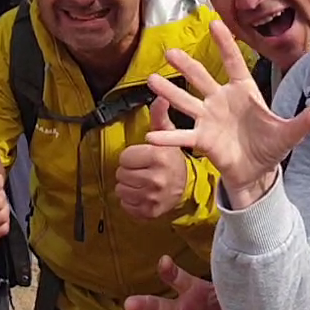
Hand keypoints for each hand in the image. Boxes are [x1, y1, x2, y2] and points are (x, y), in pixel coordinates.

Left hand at [115, 99, 189, 219]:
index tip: (142, 157)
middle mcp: (156, 178)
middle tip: (142, 169)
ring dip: (128, 185)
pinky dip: (130, 200)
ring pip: (121, 189)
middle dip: (129, 171)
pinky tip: (142, 193)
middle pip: (121, 174)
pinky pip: (125, 205)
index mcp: (158, 157)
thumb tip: (160, 98)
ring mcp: (152, 197)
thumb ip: (159, 116)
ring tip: (142, 181)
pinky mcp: (149, 211)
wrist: (188, 187)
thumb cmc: (173, 159)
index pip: (124, 158)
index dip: (131, 157)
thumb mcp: (168, 135)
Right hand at [122, 256, 246, 309]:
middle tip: (129, 304)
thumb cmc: (230, 304)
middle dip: (144, 305)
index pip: (178, 279)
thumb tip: (233, 255)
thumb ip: (225, 276)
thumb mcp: (228, 289)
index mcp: (192, 291)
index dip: (170, 271)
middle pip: (159, 306)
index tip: (163, 263)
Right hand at [145, 20, 309, 209]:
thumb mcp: (291, 132)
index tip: (214, 22)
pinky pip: (183, 136)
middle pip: (202, 78)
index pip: (234, 62)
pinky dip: (168, 135)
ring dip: (169, 92)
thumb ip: (309, 119)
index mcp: (244, 91)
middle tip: (169, 51)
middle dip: (187, 65)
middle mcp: (222, 100)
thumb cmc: (271, 146)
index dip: (225, 44)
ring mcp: (209, 118)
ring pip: (187, 101)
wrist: (257, 171)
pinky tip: (152, 134)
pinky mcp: (202, 140)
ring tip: (152, 80)